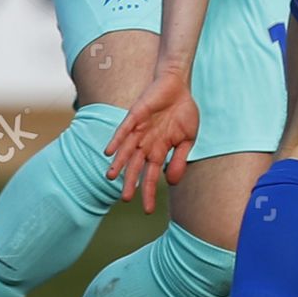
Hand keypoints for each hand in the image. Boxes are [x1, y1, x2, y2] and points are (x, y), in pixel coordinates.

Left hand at [105, 69, 197, 214]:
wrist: (178, 85)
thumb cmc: (183, 112)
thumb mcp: (188, 139)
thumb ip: (179, 159)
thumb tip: (172, 182)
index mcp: (159, 150)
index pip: (151, 175)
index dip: (149, 192)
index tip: (148, 210)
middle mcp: (146, 143)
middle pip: (135, 166)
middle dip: (130, 182)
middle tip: (125, 199)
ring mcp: (139, 130)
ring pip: (126, 150)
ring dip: (119, 164)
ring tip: (111, 177)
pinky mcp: (136, 115)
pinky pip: (124, 129)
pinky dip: (117, 140)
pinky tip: (109, 152)